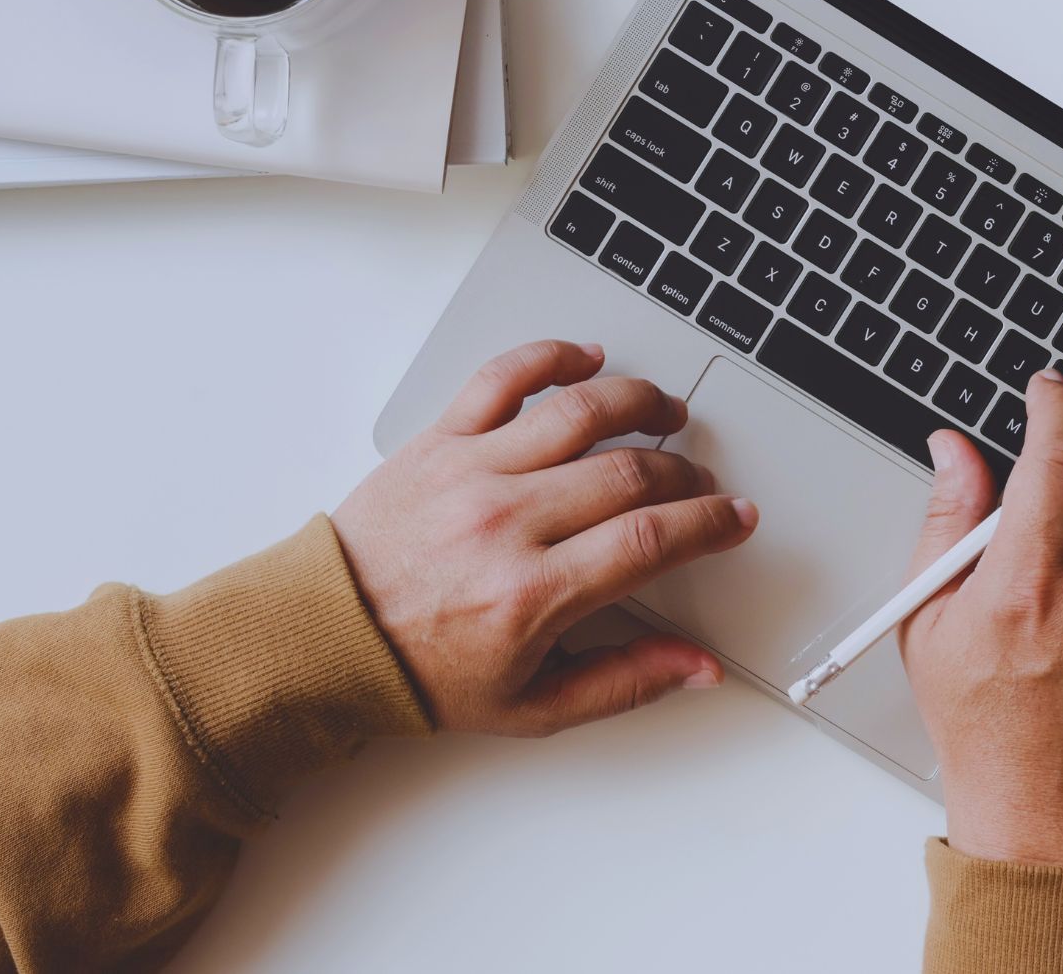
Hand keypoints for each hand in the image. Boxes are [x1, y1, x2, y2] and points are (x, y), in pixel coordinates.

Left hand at [332, 340, 756, 736]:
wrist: (328, 636)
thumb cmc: (423, 671)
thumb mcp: (532, 706)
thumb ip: (625, 683)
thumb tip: (697, 668)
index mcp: (532, 594)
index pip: (649, 540)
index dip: (709, 524)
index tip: (734, 518)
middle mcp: (505, 523)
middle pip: (628, 472)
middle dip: (683, 474)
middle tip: (698, 484)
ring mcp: (471, 472)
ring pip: (579, 411)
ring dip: (639, 401)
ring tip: (664, 411)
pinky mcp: (439, 439)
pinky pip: (504, 377)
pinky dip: (552, 356)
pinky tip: (586, 359)